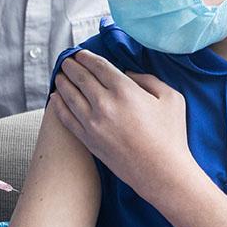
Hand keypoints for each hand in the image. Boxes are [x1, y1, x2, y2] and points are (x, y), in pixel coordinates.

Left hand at [50, 51, 199, 204]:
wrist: (161, 173)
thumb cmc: (171, 135)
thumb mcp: (171, 98)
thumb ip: (148, 80)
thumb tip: (127, 74)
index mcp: (125, 90)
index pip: (98, 66)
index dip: (86, 57)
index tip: (80, 54)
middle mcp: (105, 103)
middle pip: (81, 78)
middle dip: (71, 66)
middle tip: (66, 61)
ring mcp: (93, 123)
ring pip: (70, 96)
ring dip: (62, 82)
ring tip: (59, 76)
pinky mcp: (88, 140)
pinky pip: (67, 117)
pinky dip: (59, 105)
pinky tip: (55, 98)